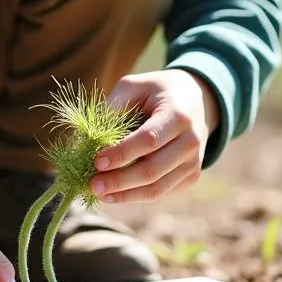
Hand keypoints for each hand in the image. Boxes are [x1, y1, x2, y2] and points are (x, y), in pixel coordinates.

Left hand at [90, 70, 220, 204]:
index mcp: (178, 115)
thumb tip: (87, 139)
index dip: (122, 153)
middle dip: (119, 181)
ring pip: (157, 188)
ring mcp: (194, 162)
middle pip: (152, 170)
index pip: (149, 140)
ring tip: (100, 193)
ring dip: (125, 194)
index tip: (97, 162)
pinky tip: (116, 193)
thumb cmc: (155, 91)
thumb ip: (113, 107)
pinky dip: (137, 196)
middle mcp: (191, 142)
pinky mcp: (191, 176)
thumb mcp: (134, 85)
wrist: (193, 98)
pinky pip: (161, 192)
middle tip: (92, 184)